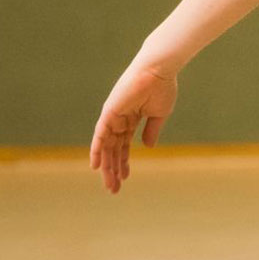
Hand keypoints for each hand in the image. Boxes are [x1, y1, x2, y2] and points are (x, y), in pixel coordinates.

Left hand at [89, 60, 178, 193]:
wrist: (159, 70)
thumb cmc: (162, 88)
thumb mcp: (159, 114)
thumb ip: (152, 130)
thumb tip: (147, 147)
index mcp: (131, 119)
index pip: (124, 145)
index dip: (123, 162)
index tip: (125, 178)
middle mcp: (119, 119)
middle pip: (113, 149)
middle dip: (114, 169)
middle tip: (113, 189)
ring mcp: (113, 116)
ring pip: (107, 147)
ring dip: (107, 166)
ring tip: (110, 185)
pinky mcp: (109, 112)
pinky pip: (101, 135)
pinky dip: (97, 150)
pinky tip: (96, 166)